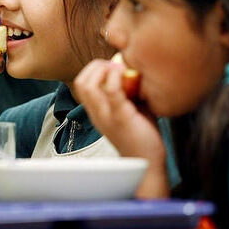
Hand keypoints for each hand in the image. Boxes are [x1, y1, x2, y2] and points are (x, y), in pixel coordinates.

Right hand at [74, 60, 169, 197]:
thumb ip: (126, 91)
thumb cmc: (141, 134)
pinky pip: (111, 92)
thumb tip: (132, 68)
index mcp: (96, 111)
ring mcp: (106, 116)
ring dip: (105, 70)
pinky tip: (132, 78)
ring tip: (121, 70)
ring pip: (89, 85)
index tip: (112, 66)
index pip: (81, 83)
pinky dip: (118, 79)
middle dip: (96, 65)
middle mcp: (96, 113)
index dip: (94, 69)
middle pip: (81, 81)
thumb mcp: (129, 108)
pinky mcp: (120, 118)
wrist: (147, 163)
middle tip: (116, 66)